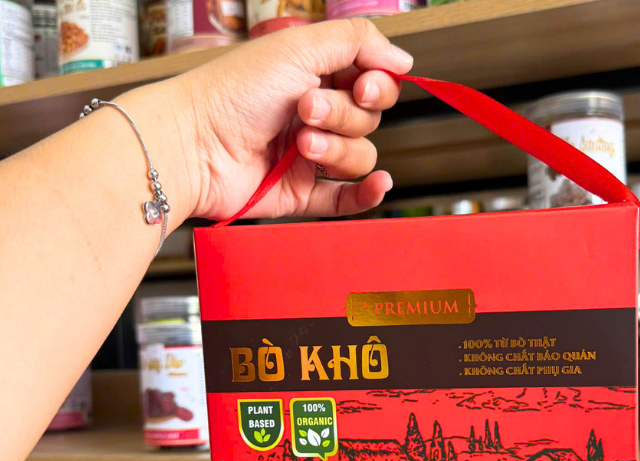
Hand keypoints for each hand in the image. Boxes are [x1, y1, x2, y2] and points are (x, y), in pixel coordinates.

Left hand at [171, 19, 412, 220]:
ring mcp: (310, 157)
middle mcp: (315, 114)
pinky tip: (378, 184)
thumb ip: (358, 42)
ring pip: (359, 157)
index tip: (362, 86)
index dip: (377, 86)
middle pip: (368, 120)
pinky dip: (366, 193)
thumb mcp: (298, 47)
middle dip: (343, 115)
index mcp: (315, 75)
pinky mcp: (302, 193)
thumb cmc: (234, 92)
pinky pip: (348, 198)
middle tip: (304, 109)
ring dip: (336, 150)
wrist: (194, 145)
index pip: (372, 82)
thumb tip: (404, 59)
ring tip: (299, 145)